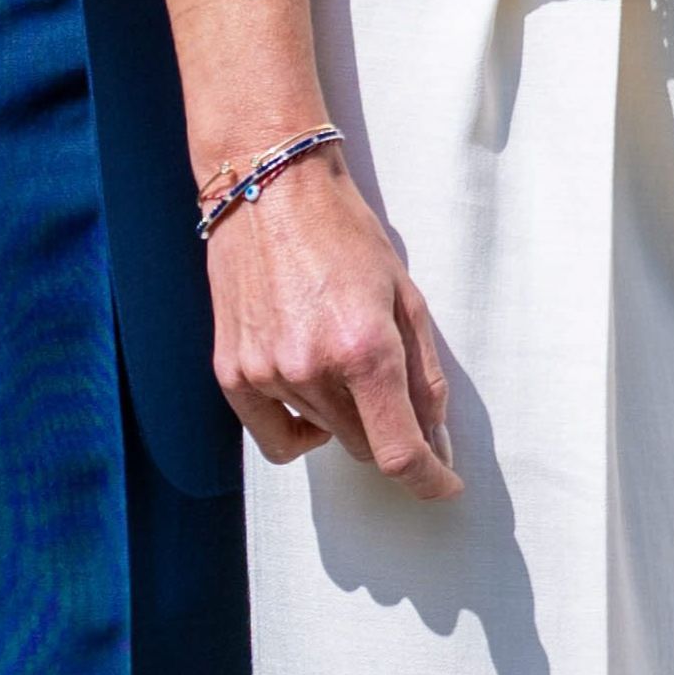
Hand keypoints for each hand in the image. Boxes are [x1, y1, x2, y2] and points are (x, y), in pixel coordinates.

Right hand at [206, 158, 463, 500]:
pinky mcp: (231, 373)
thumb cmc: (343, 234)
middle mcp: (310, 369)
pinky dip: (301, 429)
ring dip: (345, 413)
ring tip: (338, 348)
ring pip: (324, 435)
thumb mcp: (405, 297)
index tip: (442, 485)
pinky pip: (274, 438)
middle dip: (389, 430)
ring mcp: (265, 374)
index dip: (428, 479)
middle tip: (392, 387)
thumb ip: (423, 374)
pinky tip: (310, 391)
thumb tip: (433, 436)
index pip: (398, 451)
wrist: (269, 190)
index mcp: (364, 348)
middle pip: (364, 447)